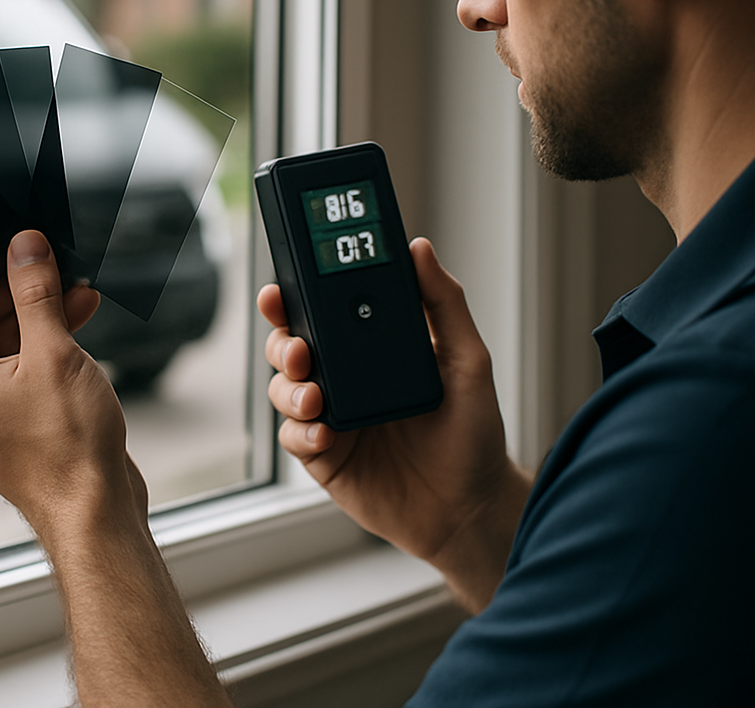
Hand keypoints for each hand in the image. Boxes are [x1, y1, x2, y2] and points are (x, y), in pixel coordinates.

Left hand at [0, 230, 146, 534]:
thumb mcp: (53, 352)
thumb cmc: (67, 445)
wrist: (95, 511)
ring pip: (3, 346)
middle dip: (20, 291)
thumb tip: (24, 247)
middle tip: (56, 266)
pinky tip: (79, 325)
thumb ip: (35, 292)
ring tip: (80, 293)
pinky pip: (19, 372)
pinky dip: (45, 347)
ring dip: (39, 316)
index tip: (16, 248)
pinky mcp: (12, 426)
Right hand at [261, 237, 530, 609]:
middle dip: (283, 341)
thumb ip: (444, 302)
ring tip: (315, 397)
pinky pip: (293, 438)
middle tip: (301, 349)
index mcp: (368, 348)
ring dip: (289, 388)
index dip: (294, 297)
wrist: (470, 505)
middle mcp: (343, 378)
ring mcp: (330, 417)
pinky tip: (324, 432)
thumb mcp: (468, 360)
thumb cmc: (472, 431)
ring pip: (282, 389)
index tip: (283, 289)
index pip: (321, 312)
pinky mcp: (323, 457)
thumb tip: (421, 249)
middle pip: (289, 345)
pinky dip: (301, 431)